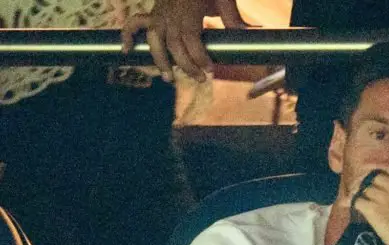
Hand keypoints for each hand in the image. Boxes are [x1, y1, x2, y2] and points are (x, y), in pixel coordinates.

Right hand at [121, 0, 247, 81]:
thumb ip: (233, 18)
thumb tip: (251, 33)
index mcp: (188, 10)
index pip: (190, 38)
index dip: (198, 56)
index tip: (210, 69)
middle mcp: (170, 13)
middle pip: (173, 44)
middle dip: (185, 64)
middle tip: (200, 79)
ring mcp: (159, 13)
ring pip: (154, 39)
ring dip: (160, 60)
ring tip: (169, 78)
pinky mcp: (153, 13)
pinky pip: (134, 23)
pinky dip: (127, 36)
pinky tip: (127, 51)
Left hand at [353, 169, 388, 244]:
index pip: (387, 170)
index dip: (377, 176)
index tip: (372, 181)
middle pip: (373, 178)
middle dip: (367, 184)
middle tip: (362, 192)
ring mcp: (383, 196)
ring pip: (363, 189)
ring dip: (359, 194)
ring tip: (355, 200)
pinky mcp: (372, 209)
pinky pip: (356, 200)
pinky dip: (351, 203)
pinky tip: (349, 206)